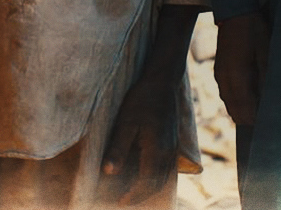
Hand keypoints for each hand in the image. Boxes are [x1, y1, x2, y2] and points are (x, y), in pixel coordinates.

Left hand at [102, 68, 180, 203]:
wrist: (161, 83)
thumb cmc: (141, 100)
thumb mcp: (125, 123)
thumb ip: (118, 148)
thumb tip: (108, 172)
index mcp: (157, 150)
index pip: (146, 183)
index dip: (133, 195)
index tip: (120, 202)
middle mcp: (168, 153)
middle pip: (156, 184)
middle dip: (141, 196)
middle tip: (125, 202)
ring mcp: (172, 148)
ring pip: (163, 177)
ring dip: (149, 189)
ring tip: (134, 194)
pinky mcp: (172, 142)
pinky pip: (166, 168)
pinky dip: (156, 178)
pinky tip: (145, 176)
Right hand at [213, 12, 268, 126]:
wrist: (235, 13)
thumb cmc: (255, 31)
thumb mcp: (266, 54)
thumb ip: (266, 79)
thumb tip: (272, 102)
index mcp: (237, 76)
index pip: (245, 111)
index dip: (258, 122)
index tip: (272, 127)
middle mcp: (225, 79)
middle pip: (235, 112)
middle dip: (250, 120)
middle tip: (269, 122)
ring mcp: (220, 75)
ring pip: (229, 105)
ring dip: (243, 111)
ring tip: (261, 113)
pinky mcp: (219, 71)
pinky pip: (226, 95)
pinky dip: (237, 102)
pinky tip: (250, 100)